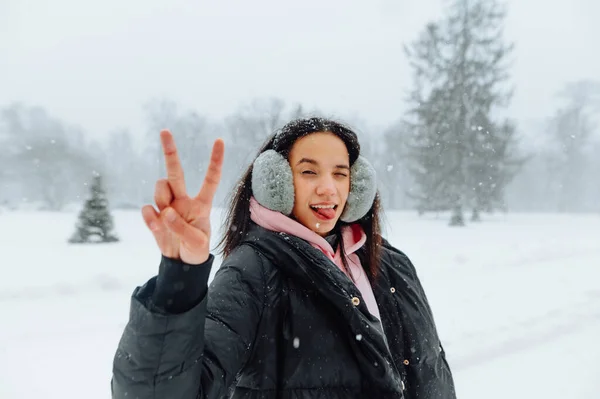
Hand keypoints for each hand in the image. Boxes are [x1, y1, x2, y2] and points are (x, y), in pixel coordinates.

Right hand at [141, 130, 224, 264]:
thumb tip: (165, 211)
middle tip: (165, 131)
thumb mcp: (197, 244)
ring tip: (168, 223)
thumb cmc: (196, 250)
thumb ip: (183, 228)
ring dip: (162, 200)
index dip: (215, 161)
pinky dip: (150, 219)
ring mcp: (167, 206)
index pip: (211, 180)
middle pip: (175, 172)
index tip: (220, 140)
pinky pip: (147, 209)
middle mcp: (184, 201)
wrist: (181, 263)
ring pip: (160, 189)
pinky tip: (158, 228)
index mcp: (201, 204)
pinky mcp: (154, 216)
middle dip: (170, 151)